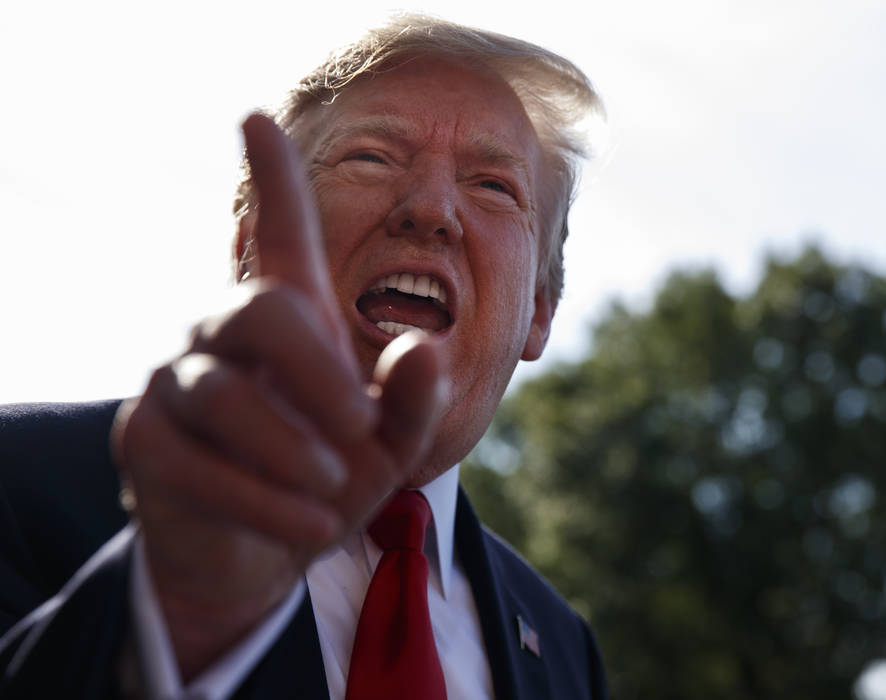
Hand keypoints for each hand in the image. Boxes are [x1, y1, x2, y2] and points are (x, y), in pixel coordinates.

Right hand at [110, 114, 446, 678]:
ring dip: (292, 449)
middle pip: (261, 309)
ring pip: (225, 395)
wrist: (269, 554)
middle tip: (362, 428)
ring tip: (333, 488)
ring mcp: (173, 381)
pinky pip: (197, 464)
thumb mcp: (391, 444)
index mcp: (288, 319)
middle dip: (320, 374)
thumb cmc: (332, 478)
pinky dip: (264, 501)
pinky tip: (307, 524)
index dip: (272, 180)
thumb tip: (424, 345)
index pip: (278, 236)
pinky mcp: (144, 440)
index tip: (257, 118)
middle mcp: (222, 332)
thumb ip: (414, 399)